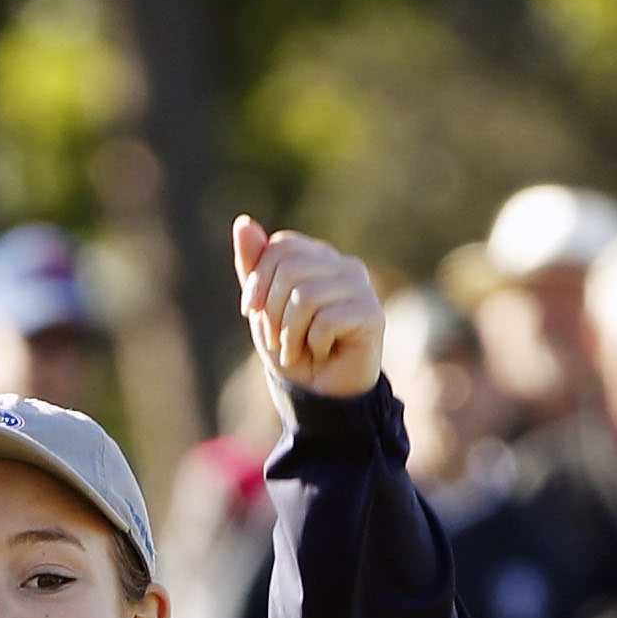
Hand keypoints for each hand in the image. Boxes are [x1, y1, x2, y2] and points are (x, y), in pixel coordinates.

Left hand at [233, 218, 385, 399]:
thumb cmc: (292, 348)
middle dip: (271, 311)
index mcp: (320, 258)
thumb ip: (254, 267)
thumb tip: (243, 222)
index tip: (251, 311)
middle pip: (291, 269)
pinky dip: (312, 345)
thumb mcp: (263, 307)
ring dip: (289, 333)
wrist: (320, 394)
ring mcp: (362, 288)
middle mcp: (345, 266)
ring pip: (305, 296)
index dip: (258, 280)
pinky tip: (322, 354)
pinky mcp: (372, 314)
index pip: (282, 247)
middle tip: (275, 339)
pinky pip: (325, 321)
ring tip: (296, 349)